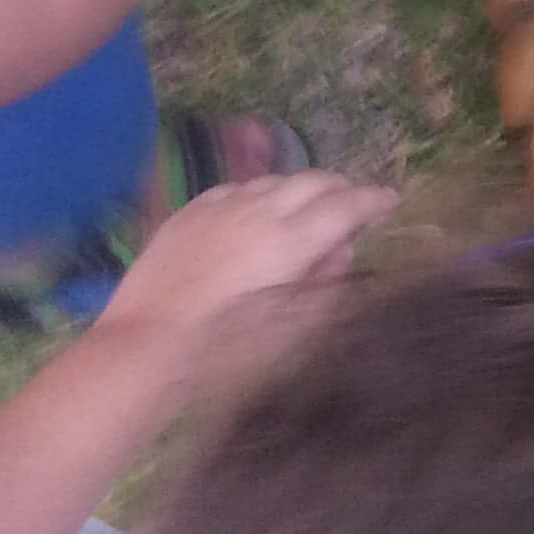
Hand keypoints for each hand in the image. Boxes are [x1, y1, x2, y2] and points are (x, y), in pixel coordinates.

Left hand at [97, 171, 397, 375]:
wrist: (143, 348)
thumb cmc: (222, 353)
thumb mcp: (286, 326)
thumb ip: (320, 281)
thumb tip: (339, 250)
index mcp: (290, 241)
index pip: (346, 206)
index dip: (373, 200)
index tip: (390, 200)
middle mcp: (260, 210)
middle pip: (314, 181)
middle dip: (340, 188)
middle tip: (352, 203)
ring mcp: (221, 205)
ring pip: (275, 180)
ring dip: (298, 190)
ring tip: (303, 211)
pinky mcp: (190, 211)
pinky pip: (236, 189)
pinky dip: (257, 196)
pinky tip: (253, 214)